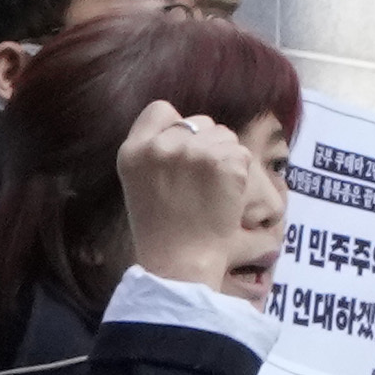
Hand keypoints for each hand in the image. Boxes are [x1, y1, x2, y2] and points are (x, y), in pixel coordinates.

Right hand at [117, 103, 279, 292]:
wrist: (179, 264)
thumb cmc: (161, 231)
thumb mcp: (138, 183)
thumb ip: (154, 150)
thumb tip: (185, 126)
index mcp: (133, 151)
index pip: (161, 109)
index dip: (175, 128)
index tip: (179, 156)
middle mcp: (161, 146)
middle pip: (198, 120)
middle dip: (204, 144)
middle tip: (198, 184)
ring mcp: (193, 152)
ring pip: (223, 134)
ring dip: (224, 157)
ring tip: (211, 192)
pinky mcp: (223, 161)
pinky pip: (241, 152)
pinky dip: (240, 173)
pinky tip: (226, 196)